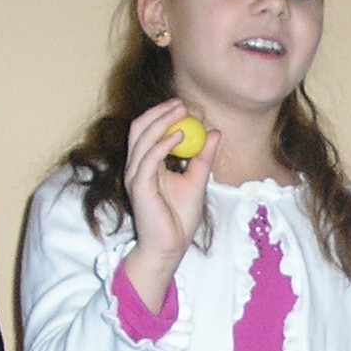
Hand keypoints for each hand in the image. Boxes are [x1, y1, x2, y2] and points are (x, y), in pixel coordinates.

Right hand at [121, 99, 217, 311]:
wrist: (170, 247)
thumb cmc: (179, 218)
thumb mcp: (197, 180)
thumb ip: (203, 157)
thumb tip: (214, 132)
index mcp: (147, 164)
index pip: (147, 131)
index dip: (162, 114)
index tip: (182, 105)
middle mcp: (137, 167)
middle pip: (139, 128)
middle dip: (159, 112)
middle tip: (181, 104)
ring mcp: (135, 176)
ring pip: (141, 138)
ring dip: (162, 122)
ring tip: (182, 113)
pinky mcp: (138, 186)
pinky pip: (148, 158)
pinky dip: (163, 144)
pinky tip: (180, 137)